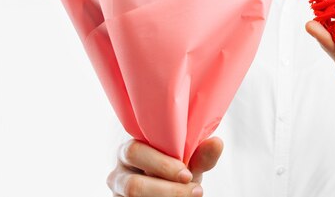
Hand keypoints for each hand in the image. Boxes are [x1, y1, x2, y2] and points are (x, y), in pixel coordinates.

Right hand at [107, 137, 222, 196]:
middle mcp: (118, 173)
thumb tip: (216, 143)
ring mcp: (118, 194)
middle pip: (133, 185)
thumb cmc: (176, 171)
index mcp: (130, 150)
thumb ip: (201, 154)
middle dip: (167, 190)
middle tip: (195, 192)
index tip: (187, 174)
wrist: (169, 191)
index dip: (161, 164)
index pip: (135, 152)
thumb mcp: (189, 162)